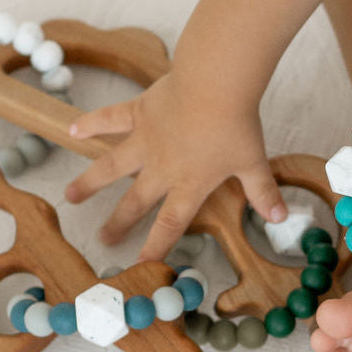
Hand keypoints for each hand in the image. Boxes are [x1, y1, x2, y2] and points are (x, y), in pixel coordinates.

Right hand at [63, 72, 286, 260]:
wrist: (214, 84)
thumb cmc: (235, 124)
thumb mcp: (253, 161)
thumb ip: (263, 192)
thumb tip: (281, 219)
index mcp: (189, 183)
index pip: (170, 224)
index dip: (155, 248)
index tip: (139, 267)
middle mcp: (161, 167)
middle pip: (136, 201)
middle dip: (119, 223)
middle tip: (102, 239)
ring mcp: (145, 139)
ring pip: (111, 166)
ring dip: (90, 182)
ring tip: (70, 196)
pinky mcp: (139, 111)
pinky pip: (110, 119)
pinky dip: (90, 123)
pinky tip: (71, 128)